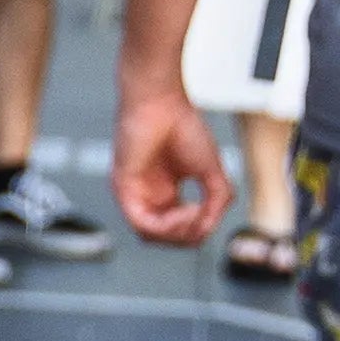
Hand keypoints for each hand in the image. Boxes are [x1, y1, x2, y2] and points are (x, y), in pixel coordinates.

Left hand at [110, 75, 227, 248]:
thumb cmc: (184, 127)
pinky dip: (166, 225)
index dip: (199, 229)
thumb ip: (216, 202)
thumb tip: (209, 228)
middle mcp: (149, 196)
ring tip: (195, 213)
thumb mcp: (212, 172)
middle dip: (190, 235)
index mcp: (166, 192)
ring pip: (151, 236)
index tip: (211, 209)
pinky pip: (141, 223)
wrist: (162, 102)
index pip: (179, 229)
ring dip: (179, 233)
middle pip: (165, 238)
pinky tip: (184, 211)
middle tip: (204, 215)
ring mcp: (135, 193)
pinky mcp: (123, 189)